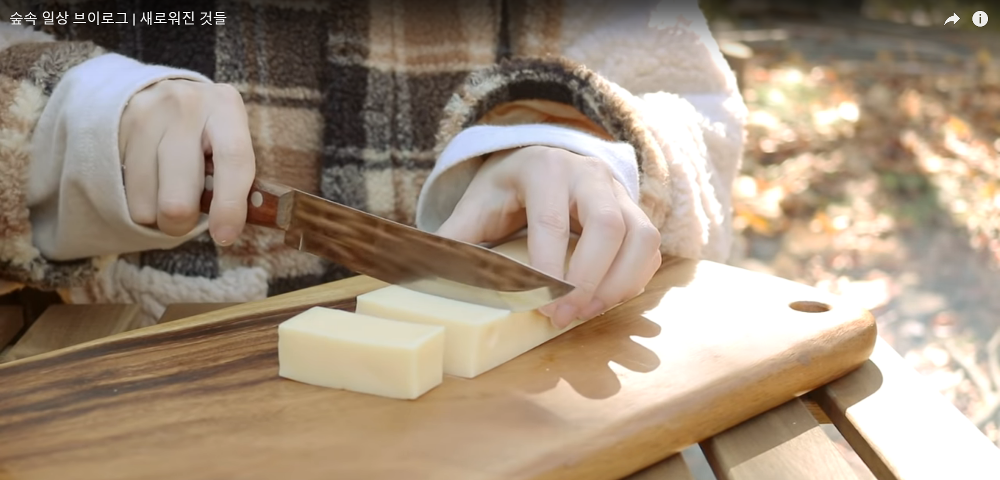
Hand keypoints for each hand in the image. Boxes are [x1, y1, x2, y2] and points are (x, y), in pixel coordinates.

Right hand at [118, 79, 255, 245]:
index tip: (225, 236)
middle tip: (188, 218)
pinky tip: (151, 182)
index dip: (230, 206)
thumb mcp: (230, 139)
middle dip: (183, 224)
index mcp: (225, 107)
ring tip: (170, 192)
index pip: (233, 161)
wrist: (159, 93)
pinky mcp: (116, 131)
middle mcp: (185, 107)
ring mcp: (146, 118)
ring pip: (148, 206)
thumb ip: (237, 177)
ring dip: (160, 217)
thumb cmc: (208, 130)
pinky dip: (142, 204)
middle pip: (178, 199)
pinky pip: (126, 197)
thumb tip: (230, 228)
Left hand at [436, 146, 661, 327]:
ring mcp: (620, 192)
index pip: (551, 221)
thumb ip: (455, 238)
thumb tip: (420, 274)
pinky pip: (649, 250)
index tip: (540, 306)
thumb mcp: (476, 205)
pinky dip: (633, 281)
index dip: (549, 268)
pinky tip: (603, 301)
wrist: (544, 161)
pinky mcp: (637, 213)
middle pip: (608, 227)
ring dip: (618, 284)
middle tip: (564, 317)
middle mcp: (589, 174)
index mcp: (544, 168)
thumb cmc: (507, 190)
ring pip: (640, 238)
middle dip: (588, 279)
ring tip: (586, 313)